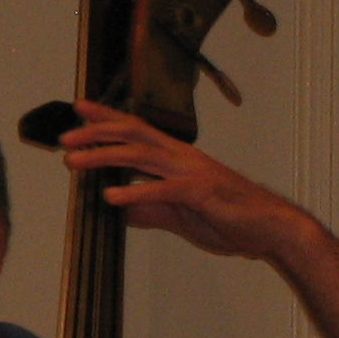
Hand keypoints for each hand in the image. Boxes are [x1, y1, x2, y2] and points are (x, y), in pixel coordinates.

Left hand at [57, 102, 311, 261]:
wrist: (273, 229)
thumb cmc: (234, 221)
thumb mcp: (184, 217)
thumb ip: (152, 210)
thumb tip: (122, 210)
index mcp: (180, 158)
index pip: (138, 130)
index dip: (108, 117)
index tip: (80, 109)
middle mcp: (184, 157)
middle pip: (133, 133)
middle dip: (96, 132)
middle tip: (65, 138)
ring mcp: (193, 172)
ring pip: (140, 155)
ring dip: (103, 156)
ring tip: (74, 162)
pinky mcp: (201, 193)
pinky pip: (163, 190)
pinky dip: (135, 192)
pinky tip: (112, 198)